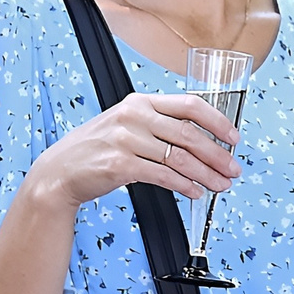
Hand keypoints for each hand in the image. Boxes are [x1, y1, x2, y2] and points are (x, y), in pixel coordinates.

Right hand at [33, 92, 241, 208]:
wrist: (59, 172)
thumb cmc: (95, 150)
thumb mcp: (125, 124)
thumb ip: (157, 124)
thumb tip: (200, 140)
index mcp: (140, 102)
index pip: (190, 105)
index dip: (217, 121)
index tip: (233, 137)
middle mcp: (134, 116)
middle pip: (190, 134)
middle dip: (218, 155)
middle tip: (233, 169)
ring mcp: (126, 140)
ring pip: (180, 158)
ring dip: (206, 174)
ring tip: (220, 185)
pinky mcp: (121, 165)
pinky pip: (163, 176)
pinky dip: (185, 185)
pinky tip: (195, 192)